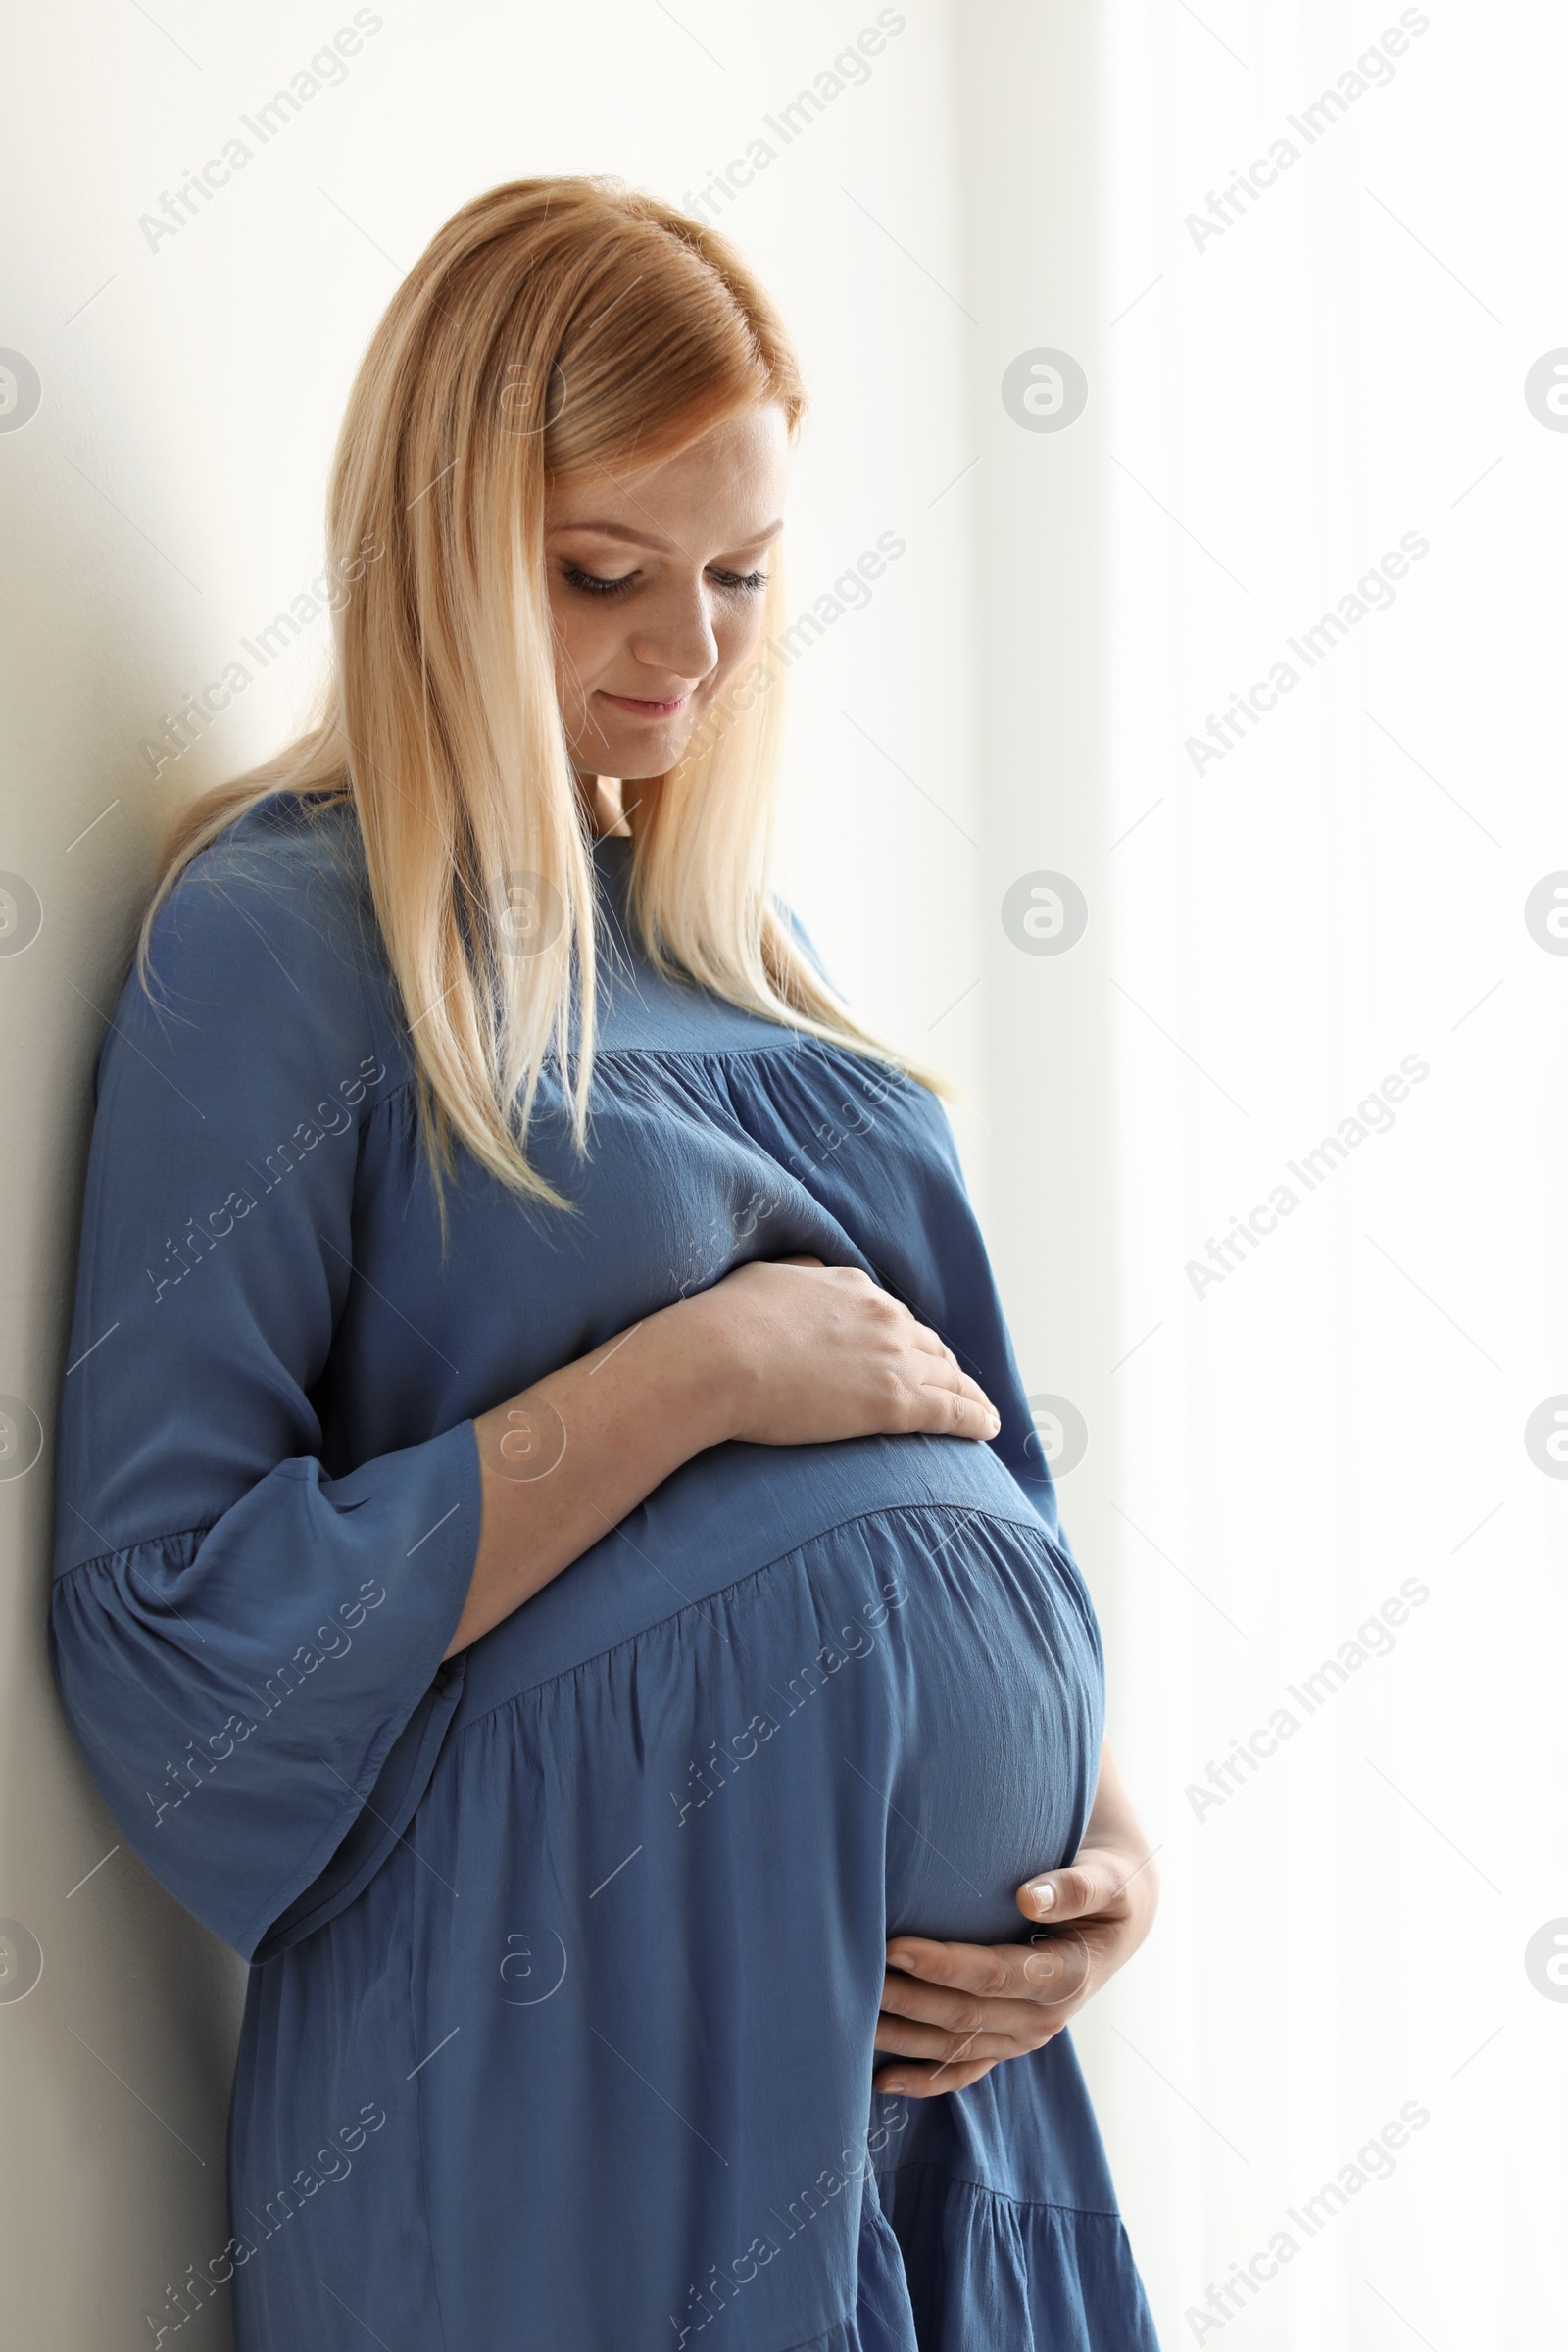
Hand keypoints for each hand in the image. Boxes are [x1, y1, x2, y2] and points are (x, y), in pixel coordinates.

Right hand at [691, 1257, 999, 1448]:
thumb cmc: (725, 1322)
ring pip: (948, 1376)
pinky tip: (987, 1427)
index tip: (911, 1353)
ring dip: (967, 1391)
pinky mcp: (895, 1401)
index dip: (905, 1338)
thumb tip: (808, 1272)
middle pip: (927, 1344)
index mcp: (853, 1287)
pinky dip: (975, 1417)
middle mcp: (883, 1316)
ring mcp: (893, 1358)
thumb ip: (798, 1276)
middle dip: (942, 1364)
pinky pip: (951, 1411)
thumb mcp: (765, 1279)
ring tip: (979, 1408)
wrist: (719, 1357)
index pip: (893, 1315)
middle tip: (952, 1384)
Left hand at [872, 1749, 1156, 2096]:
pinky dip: (925, 2080)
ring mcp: (1024, 2038)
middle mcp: (1044, 2018)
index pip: (992, 1975)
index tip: (893, 1946)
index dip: (941, 1964)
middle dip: (905, 1998)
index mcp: (1066, 1976)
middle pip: (963, 2015)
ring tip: (850, 2019)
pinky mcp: (1009, 2044)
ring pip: (955, 2046)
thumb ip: (1074, 1887)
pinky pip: (965, 2071)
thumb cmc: (1110, 1887)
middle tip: (853, 1975)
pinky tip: (881, 2081)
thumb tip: (1027, 1897)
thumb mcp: (1108, 1879)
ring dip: (903, 2037)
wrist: (1120, 1921)